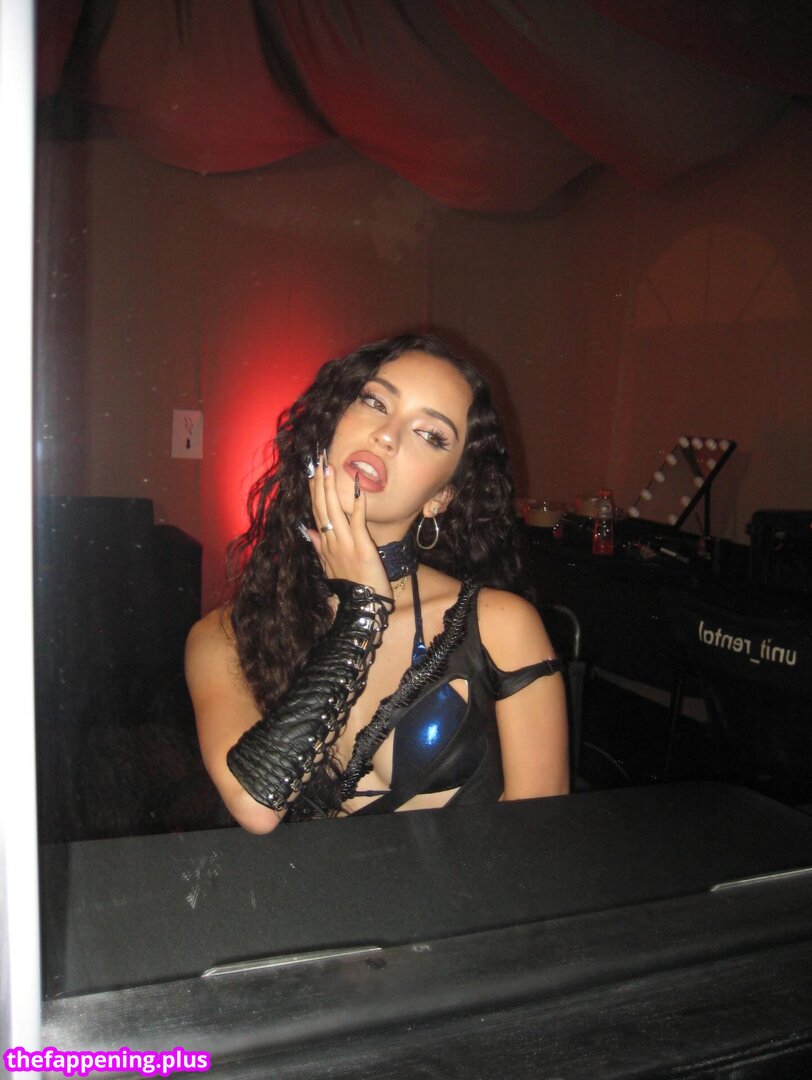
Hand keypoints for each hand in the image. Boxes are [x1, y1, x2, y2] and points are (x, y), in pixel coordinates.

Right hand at [307, 452, 391, 597]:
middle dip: (320, 481)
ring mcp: (345, 543)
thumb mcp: (329, 567)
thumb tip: (307, 531)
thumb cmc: (349, 588)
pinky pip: (357, 521)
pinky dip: (357, 504)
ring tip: (330, 466)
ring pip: (334, 509)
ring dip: (332, 487)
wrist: (361, 607)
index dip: (314, 490)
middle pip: (322, 505)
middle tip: (319, 458)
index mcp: (324, 544)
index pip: (316, 511)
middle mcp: (331, 540)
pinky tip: (358, 487)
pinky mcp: (362, 546)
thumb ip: (318, 547)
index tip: (312, 471)